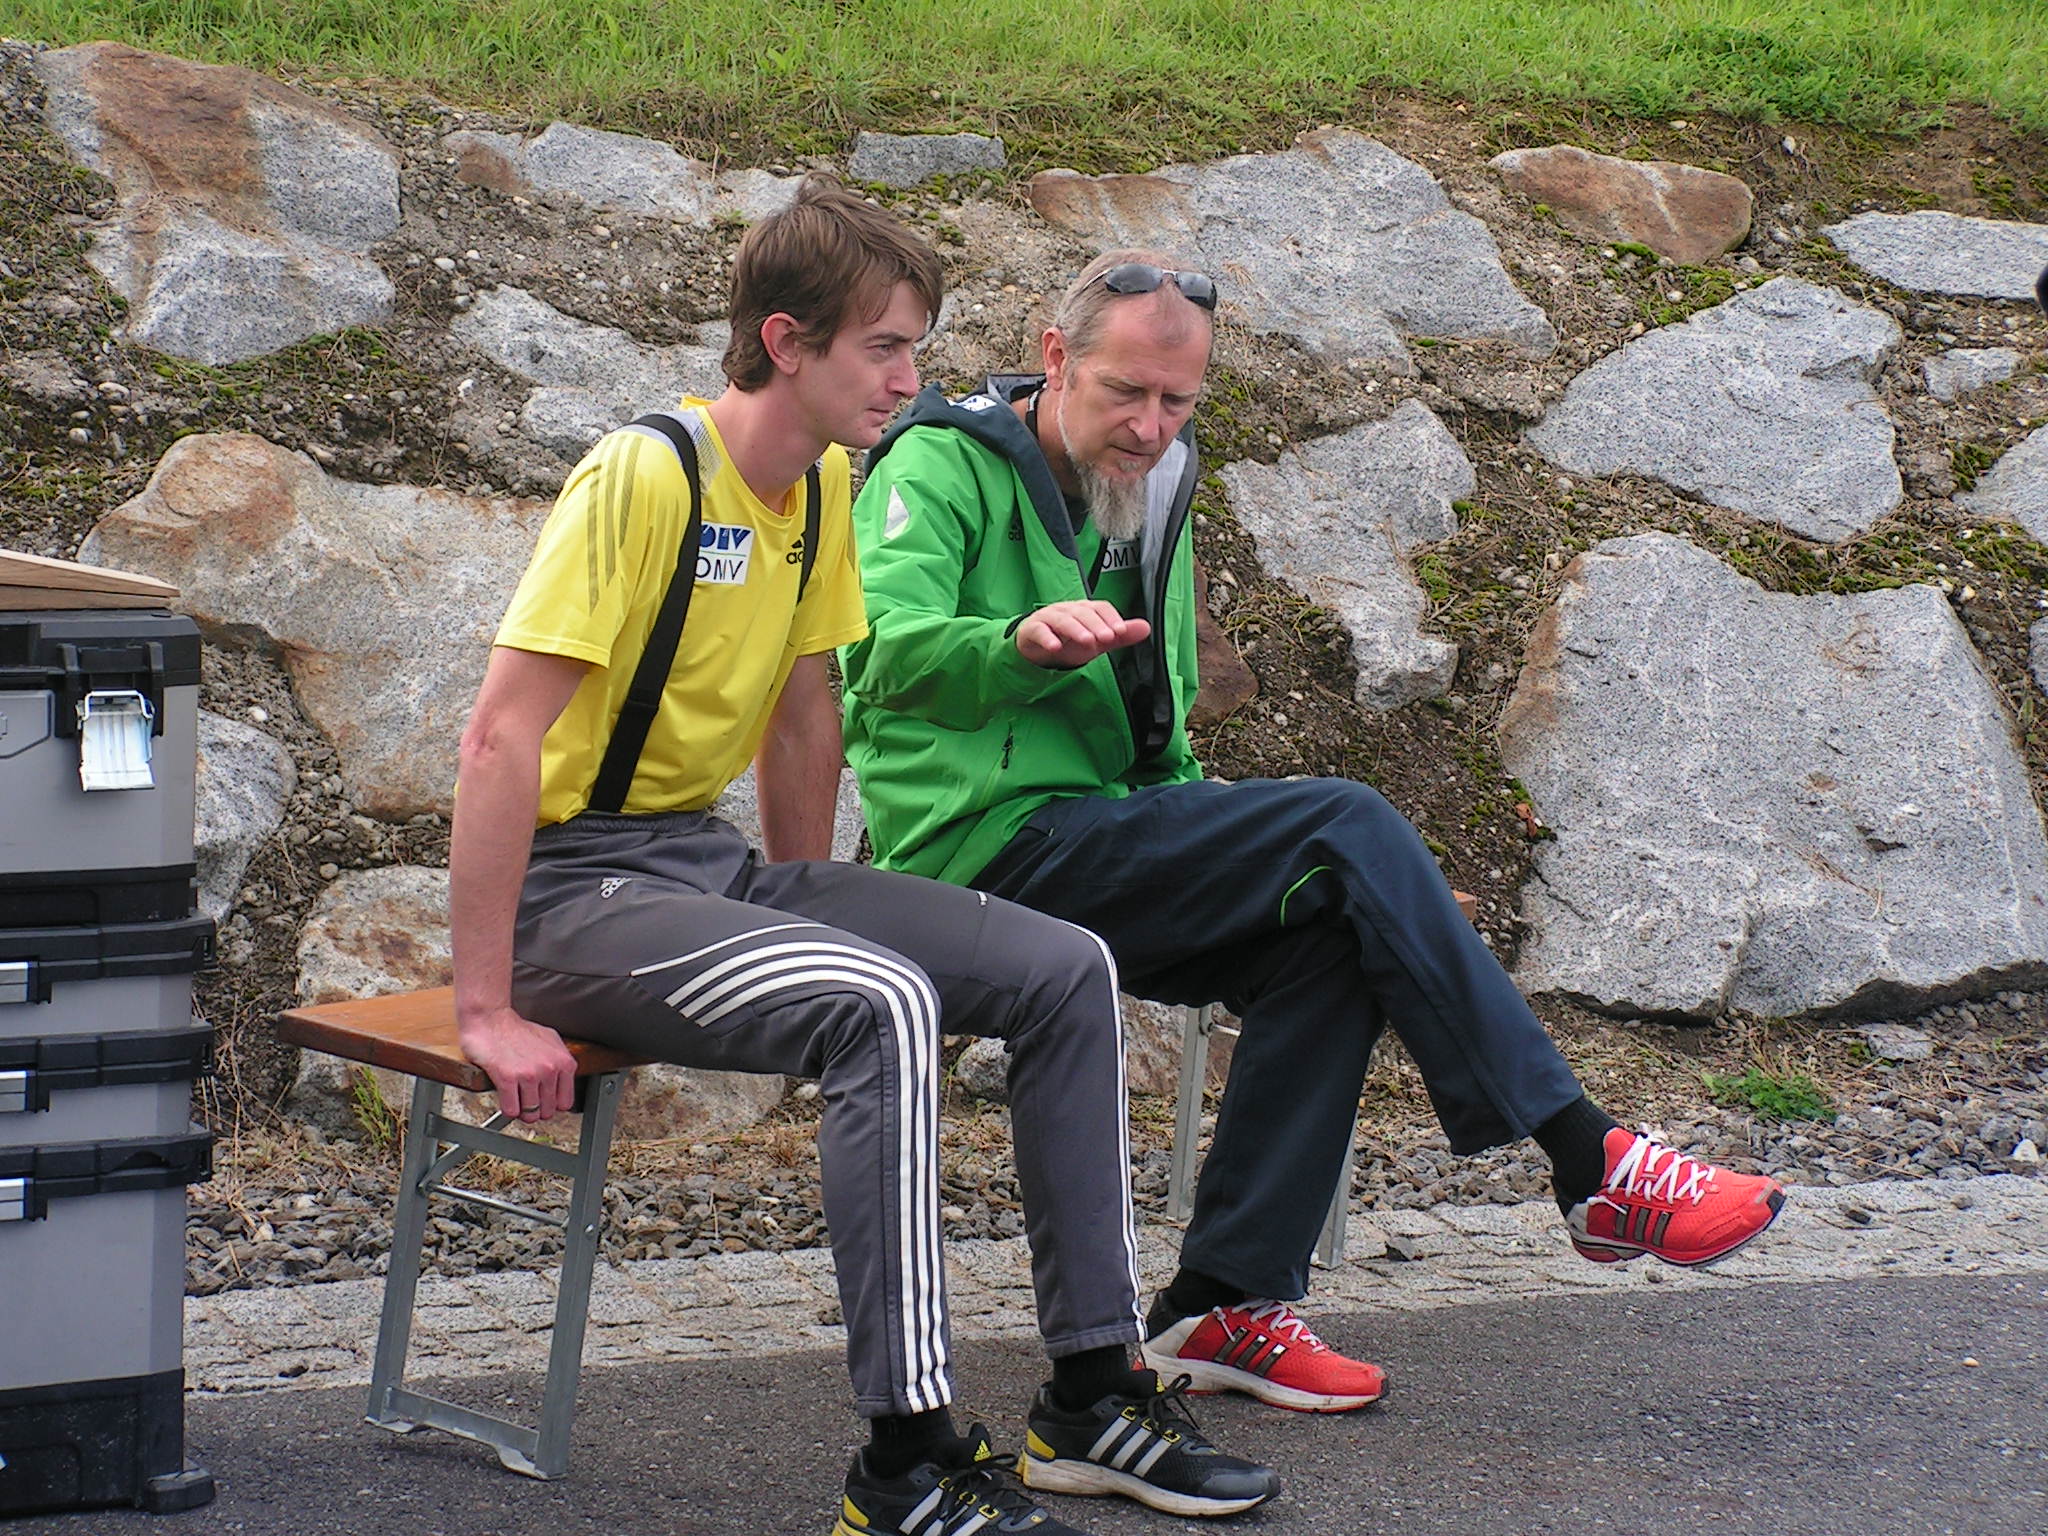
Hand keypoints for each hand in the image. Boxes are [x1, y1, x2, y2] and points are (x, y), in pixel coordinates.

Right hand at [458, 1005, 578, 1122]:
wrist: (491, 1020)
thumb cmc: (517, 1030)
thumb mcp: (550, 1041)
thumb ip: (560, 1063)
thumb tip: (563, 1084)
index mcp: (563, 1062)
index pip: (565, 1102)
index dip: (552, 1105)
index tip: (544, 1103)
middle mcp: (549, 1069)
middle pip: (547, 1111)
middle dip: (536, 1110)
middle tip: (527, 1103)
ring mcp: (529, 1074)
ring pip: (530, 1114)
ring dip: (522, 1112)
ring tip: (517, 1102)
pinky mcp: (507, 1078)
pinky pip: (511, 1110)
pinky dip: (508, 1110)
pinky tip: (506, 1100)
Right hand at [1015, 601, 1150, 667]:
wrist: (1038, 647)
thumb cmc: (1070, 641)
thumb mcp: (1097, 640)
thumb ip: (1120, 636)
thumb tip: (1146, 628)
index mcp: (1085, 609)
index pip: (1100, 607)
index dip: (1110, 617)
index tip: (1120, 631)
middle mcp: (1067, 609)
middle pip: (1082, 612)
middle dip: (1095, 625)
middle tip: (1106, 638)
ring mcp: (1049, 617)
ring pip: (1063, 620)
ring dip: (1076, 629)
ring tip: (1087, 641)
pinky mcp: (1032, 629)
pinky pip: (1039, 631)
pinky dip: (1047, 638)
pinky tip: (1055, 647)